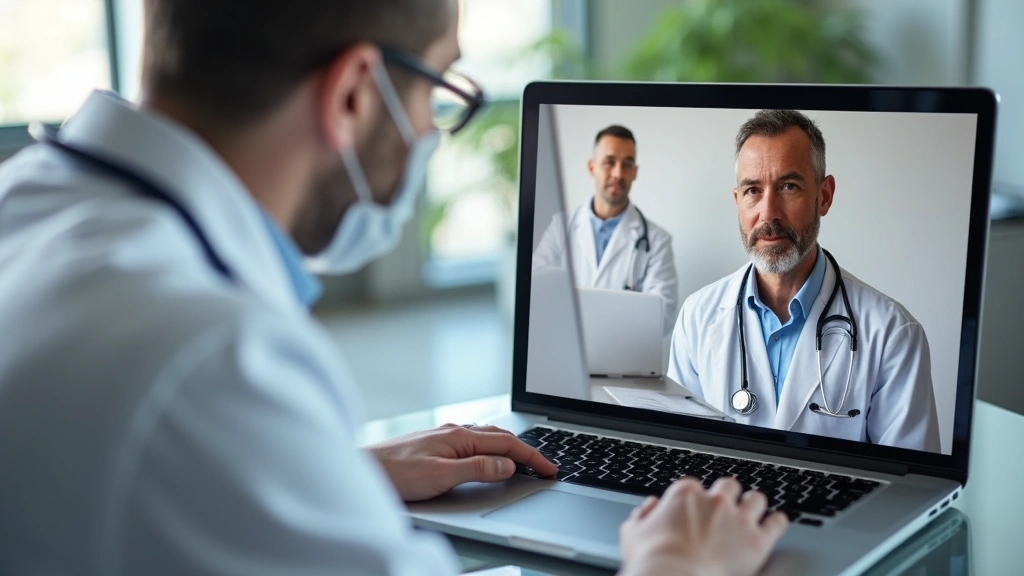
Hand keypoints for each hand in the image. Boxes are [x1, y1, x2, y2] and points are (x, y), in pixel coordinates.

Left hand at [367, 423, 557, 501]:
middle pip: (501, 436)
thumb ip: (477, 468)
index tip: (550, 469)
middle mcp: (454, 431)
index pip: (507, 444)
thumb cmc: (396, 472)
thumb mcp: (441, 476)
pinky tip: (488, 453)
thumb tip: (507, 464)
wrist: (364, 468)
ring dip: (509, 446)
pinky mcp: (435, 442)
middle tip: (544, 467)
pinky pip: (473, 440)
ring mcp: (444, 435)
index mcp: (460, 436)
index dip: (532, 457)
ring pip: (487, 437)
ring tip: (524, 459)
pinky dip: (491, 446)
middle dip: (526, 450)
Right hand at [619, 477, 788, 575]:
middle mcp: (714, 500)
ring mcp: (738, 518)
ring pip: (756, 498)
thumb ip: (642, 515)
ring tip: (753, 512)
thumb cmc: (651, 560)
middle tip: (726, 508)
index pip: (696, 486)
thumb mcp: (633, 533)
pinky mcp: (757, 540)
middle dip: (728, 496)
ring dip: (754, 505)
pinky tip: (775, 524)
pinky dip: (777, 522)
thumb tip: (650, 508)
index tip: (696, 509)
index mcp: (685, 494)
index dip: (696, 499)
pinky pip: (777, 522)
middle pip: (729, 486)